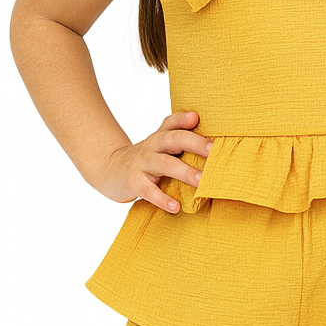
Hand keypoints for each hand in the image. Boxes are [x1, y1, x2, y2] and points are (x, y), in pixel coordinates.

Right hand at [91, 110, 213, 212]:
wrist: (110, 170)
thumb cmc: (147, 158)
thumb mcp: (160, 144)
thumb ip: (183, 139)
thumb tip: (215, 142)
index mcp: (161, 136)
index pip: (172, 122)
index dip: (184, 119)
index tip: (197, 118)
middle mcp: (152, 146)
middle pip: (173, 139)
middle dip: (194, 143)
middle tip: (214, 151)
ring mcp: (142, 164)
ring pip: (165, 164)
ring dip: (185, 172)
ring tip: (202, 181)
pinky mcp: (134, 183)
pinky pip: (149, 191)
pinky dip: (163, 199)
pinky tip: (176, 207)